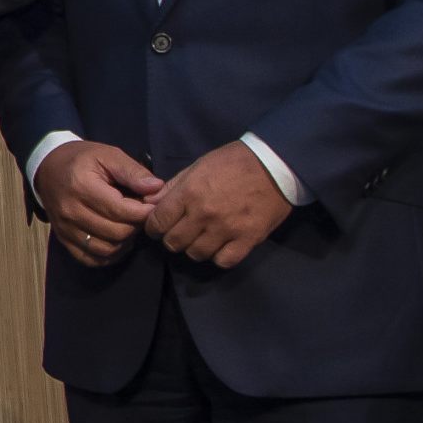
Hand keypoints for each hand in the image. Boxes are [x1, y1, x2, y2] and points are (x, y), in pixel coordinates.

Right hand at [35, 141, 161, 265]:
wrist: (48, 168)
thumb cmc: (82, 159)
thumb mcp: (108, 155)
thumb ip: (133, 171)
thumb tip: (157, 189)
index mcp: (82, 187)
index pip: (122, 211)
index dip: (144, 212)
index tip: (153, 205)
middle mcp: (71, 211)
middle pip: (116, 233)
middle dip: (136, 226)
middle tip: (140, 215)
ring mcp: (65, 228)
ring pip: (106, 249)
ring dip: (125, 242)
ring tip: (129, 226)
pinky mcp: (63, 239)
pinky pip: (90, 259)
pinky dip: (108, 255)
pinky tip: (116, 241)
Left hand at [144, 142, 293, 268]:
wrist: (274, 165)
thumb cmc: (232, 162)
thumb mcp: (196, 167)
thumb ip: (172, 188)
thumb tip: (148, 203)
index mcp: (189, 193)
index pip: (157, 222)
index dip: (153, 227)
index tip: (157, 227)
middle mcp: (204, 214)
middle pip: (174, 242)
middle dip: (171, 239)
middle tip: (178, 234)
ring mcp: (227, 229)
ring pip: (196, 254)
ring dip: (194, 249)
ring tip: (199, 239)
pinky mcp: (249, 239)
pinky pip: (224, 261)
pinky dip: (218, 257)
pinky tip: (220, 247)